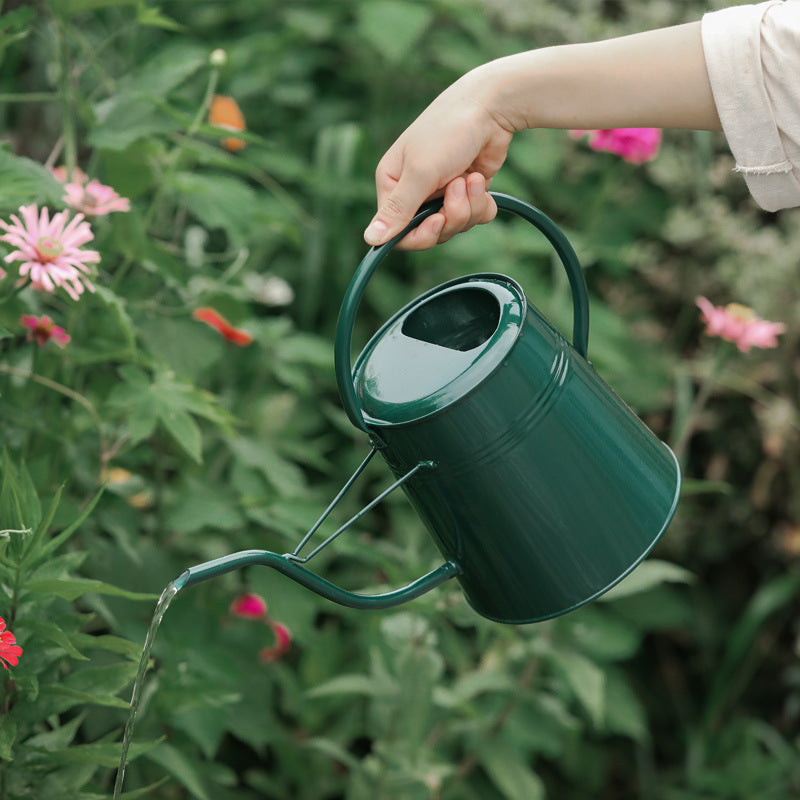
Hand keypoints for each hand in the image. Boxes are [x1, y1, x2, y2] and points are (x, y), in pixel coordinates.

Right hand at [363, 67, 514, 249]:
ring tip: (471, 178)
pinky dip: (482, 202)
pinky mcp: (466, 194)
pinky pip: (475, 217)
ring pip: (455, 226)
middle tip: (458, 187)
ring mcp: (442, 194)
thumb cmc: (448, 131)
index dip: (420, 235)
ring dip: (469, 206)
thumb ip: (398, 209)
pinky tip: (480, 179)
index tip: (437, 220)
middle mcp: (415, 193)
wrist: (490, 107)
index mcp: (393, 185)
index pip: (399, 234)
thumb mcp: (420, 172)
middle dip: (451, 216)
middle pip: (430, 233)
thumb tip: (369, 239)